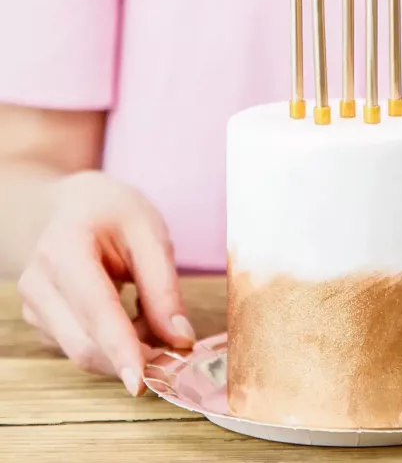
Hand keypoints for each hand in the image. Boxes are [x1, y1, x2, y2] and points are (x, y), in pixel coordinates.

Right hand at [17, 171, 194, 395]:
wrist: (71, 206)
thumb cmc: (112, 212)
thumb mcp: (148, 231)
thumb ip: (164, 286)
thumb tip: (180, 339)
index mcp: (64, 248)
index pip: (95, 308)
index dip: (120, 348)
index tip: (140, 382)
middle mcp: (39, 282)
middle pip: (85, 343)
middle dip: (133, 355)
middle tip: (176, 348)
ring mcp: (34, 307)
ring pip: (84, 352)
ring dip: (126, 348)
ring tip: (149, 310)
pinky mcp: (41, 324)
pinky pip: (81, 348)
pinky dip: (113, 344)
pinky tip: (128, 314)